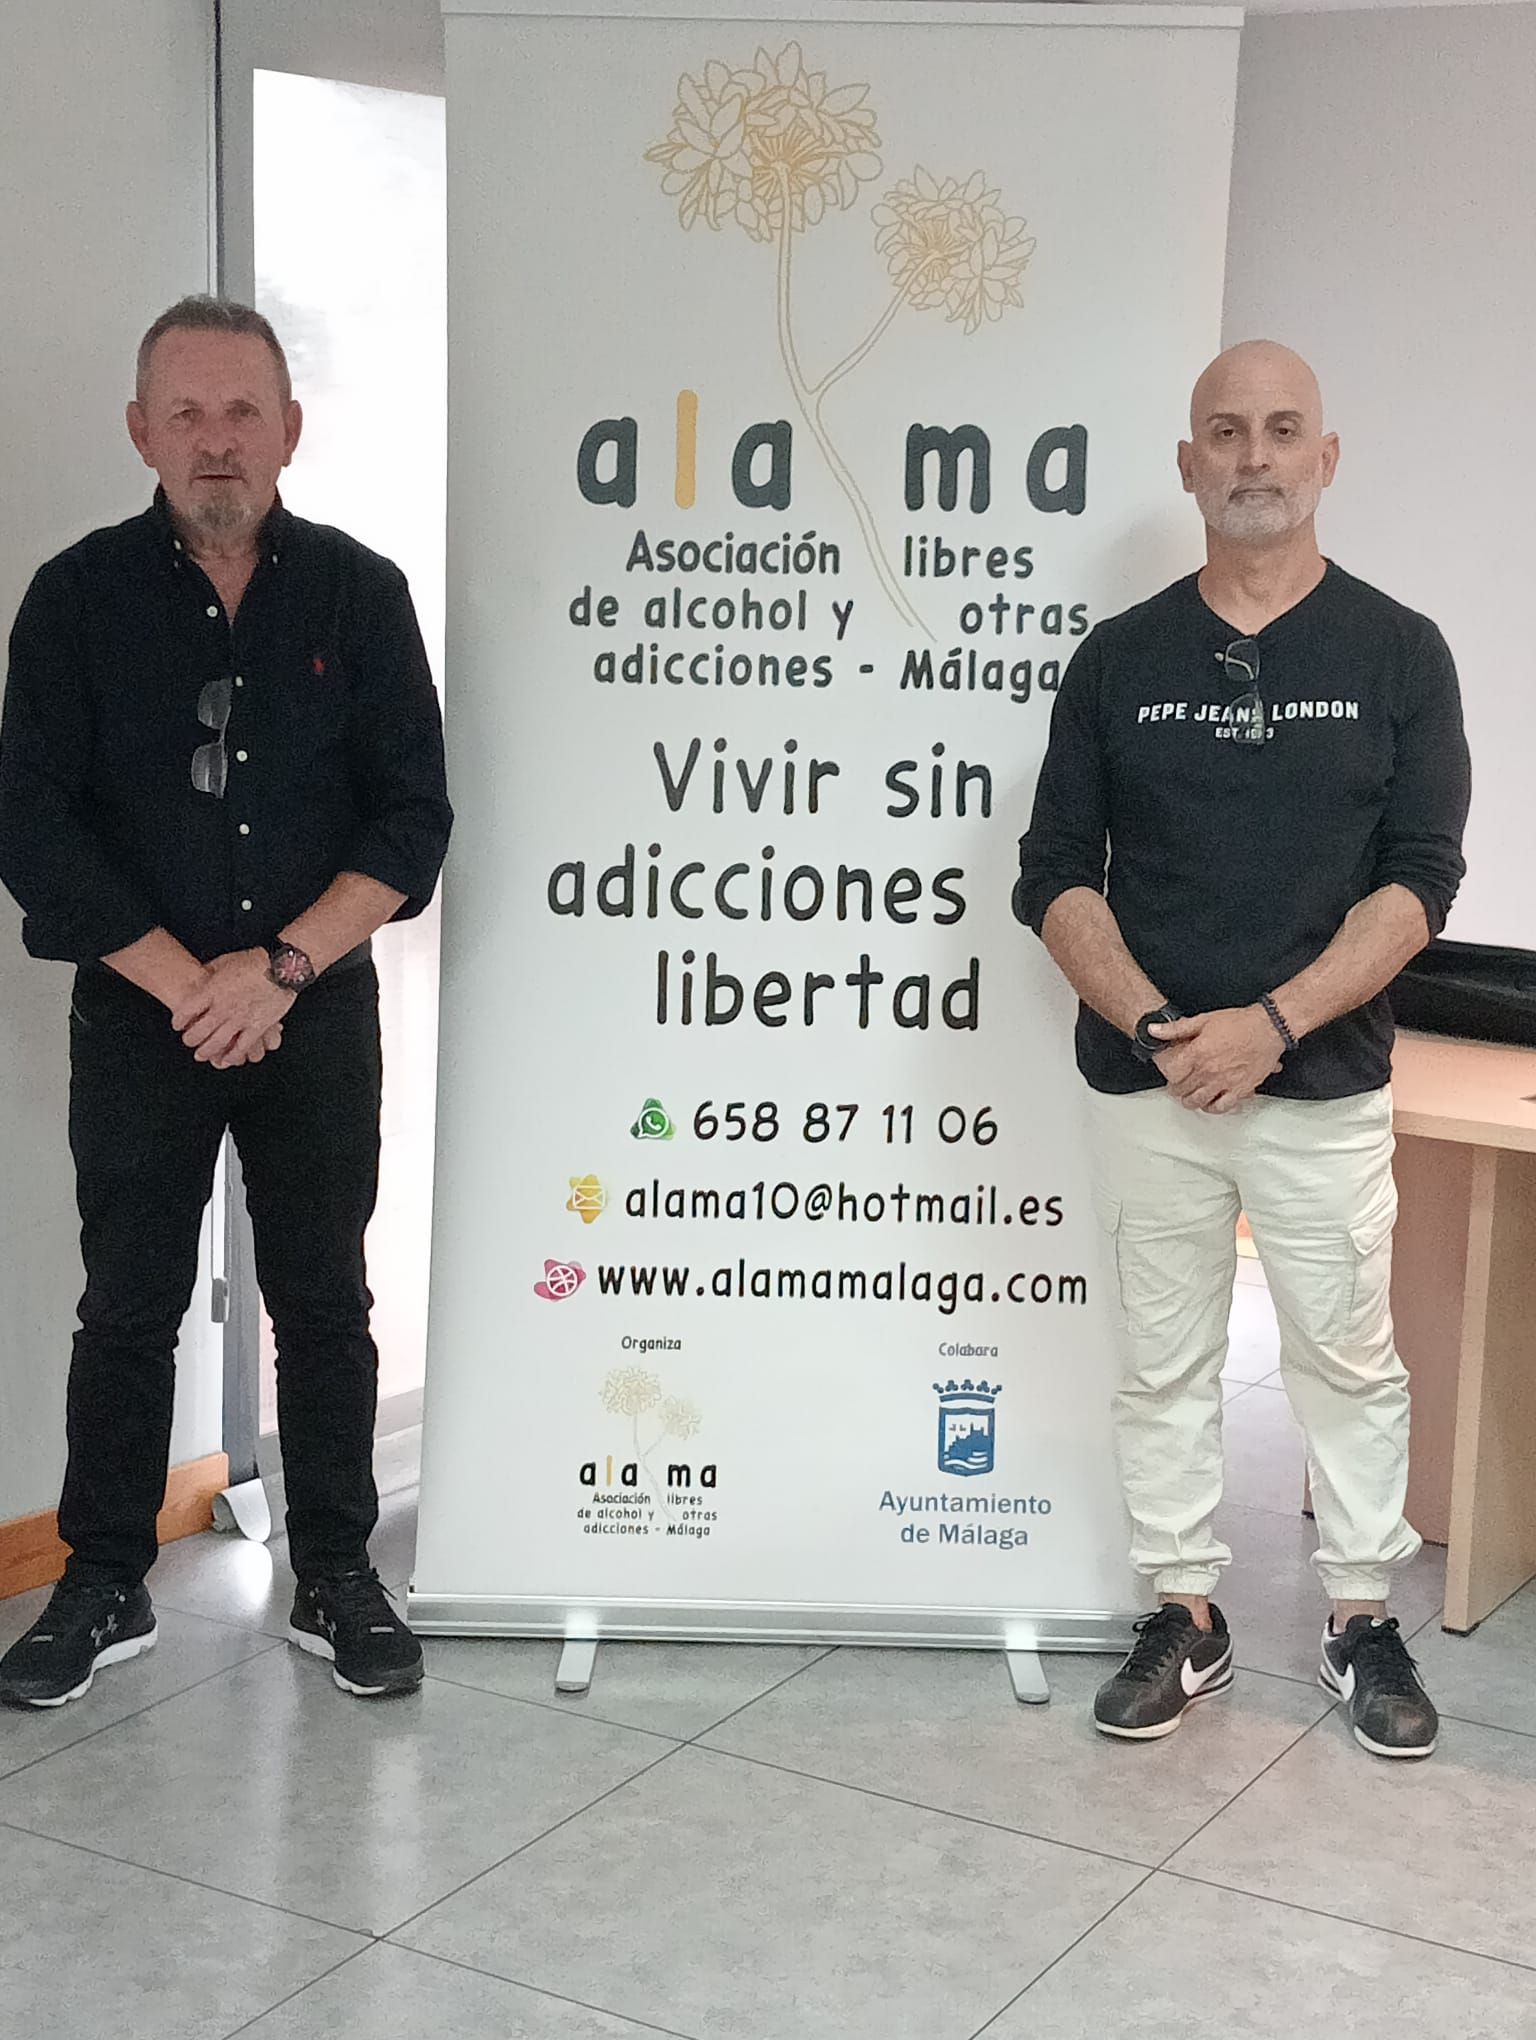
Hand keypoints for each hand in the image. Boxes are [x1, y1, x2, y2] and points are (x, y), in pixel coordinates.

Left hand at [171, 949, 294, 1068]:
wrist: (281, 967)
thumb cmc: (254, 961)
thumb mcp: (225, 961)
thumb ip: (210, 972)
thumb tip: (201, 975)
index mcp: (212, 991)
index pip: (186, 1011)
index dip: (179, 1021)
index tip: (178, 1025)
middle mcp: (223, 1008)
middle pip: (198, 1032)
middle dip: (190, 1040)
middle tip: (189, 1041)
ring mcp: (240, 1019)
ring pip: (217, 1043)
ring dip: (206, 1052)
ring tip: (201, 1055)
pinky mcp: (257, 1027)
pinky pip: (242, 1048)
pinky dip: (233, 1056)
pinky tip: (228, 1059)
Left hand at [1148, 1005, 1283, 1113]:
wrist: (1268, 1028)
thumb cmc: (1239, 1022)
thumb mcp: (1204, 1020)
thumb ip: (1177, 1029)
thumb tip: (1154, 1031)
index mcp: (1198, 1053)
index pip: (1173, 1074)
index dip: (1170, 1076)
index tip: (1173, 1074)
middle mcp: (1209, 1071)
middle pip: (1183, 1090)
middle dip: (1178, 1088)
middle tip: (1180, 1085)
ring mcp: (1224, 1082)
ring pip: (1198, 1101)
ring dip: (1191, 1100)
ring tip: (1192, 1095)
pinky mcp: (1240, 1089)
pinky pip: (1222, 1107)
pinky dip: (1213, 1107)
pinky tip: (1210, 1102)